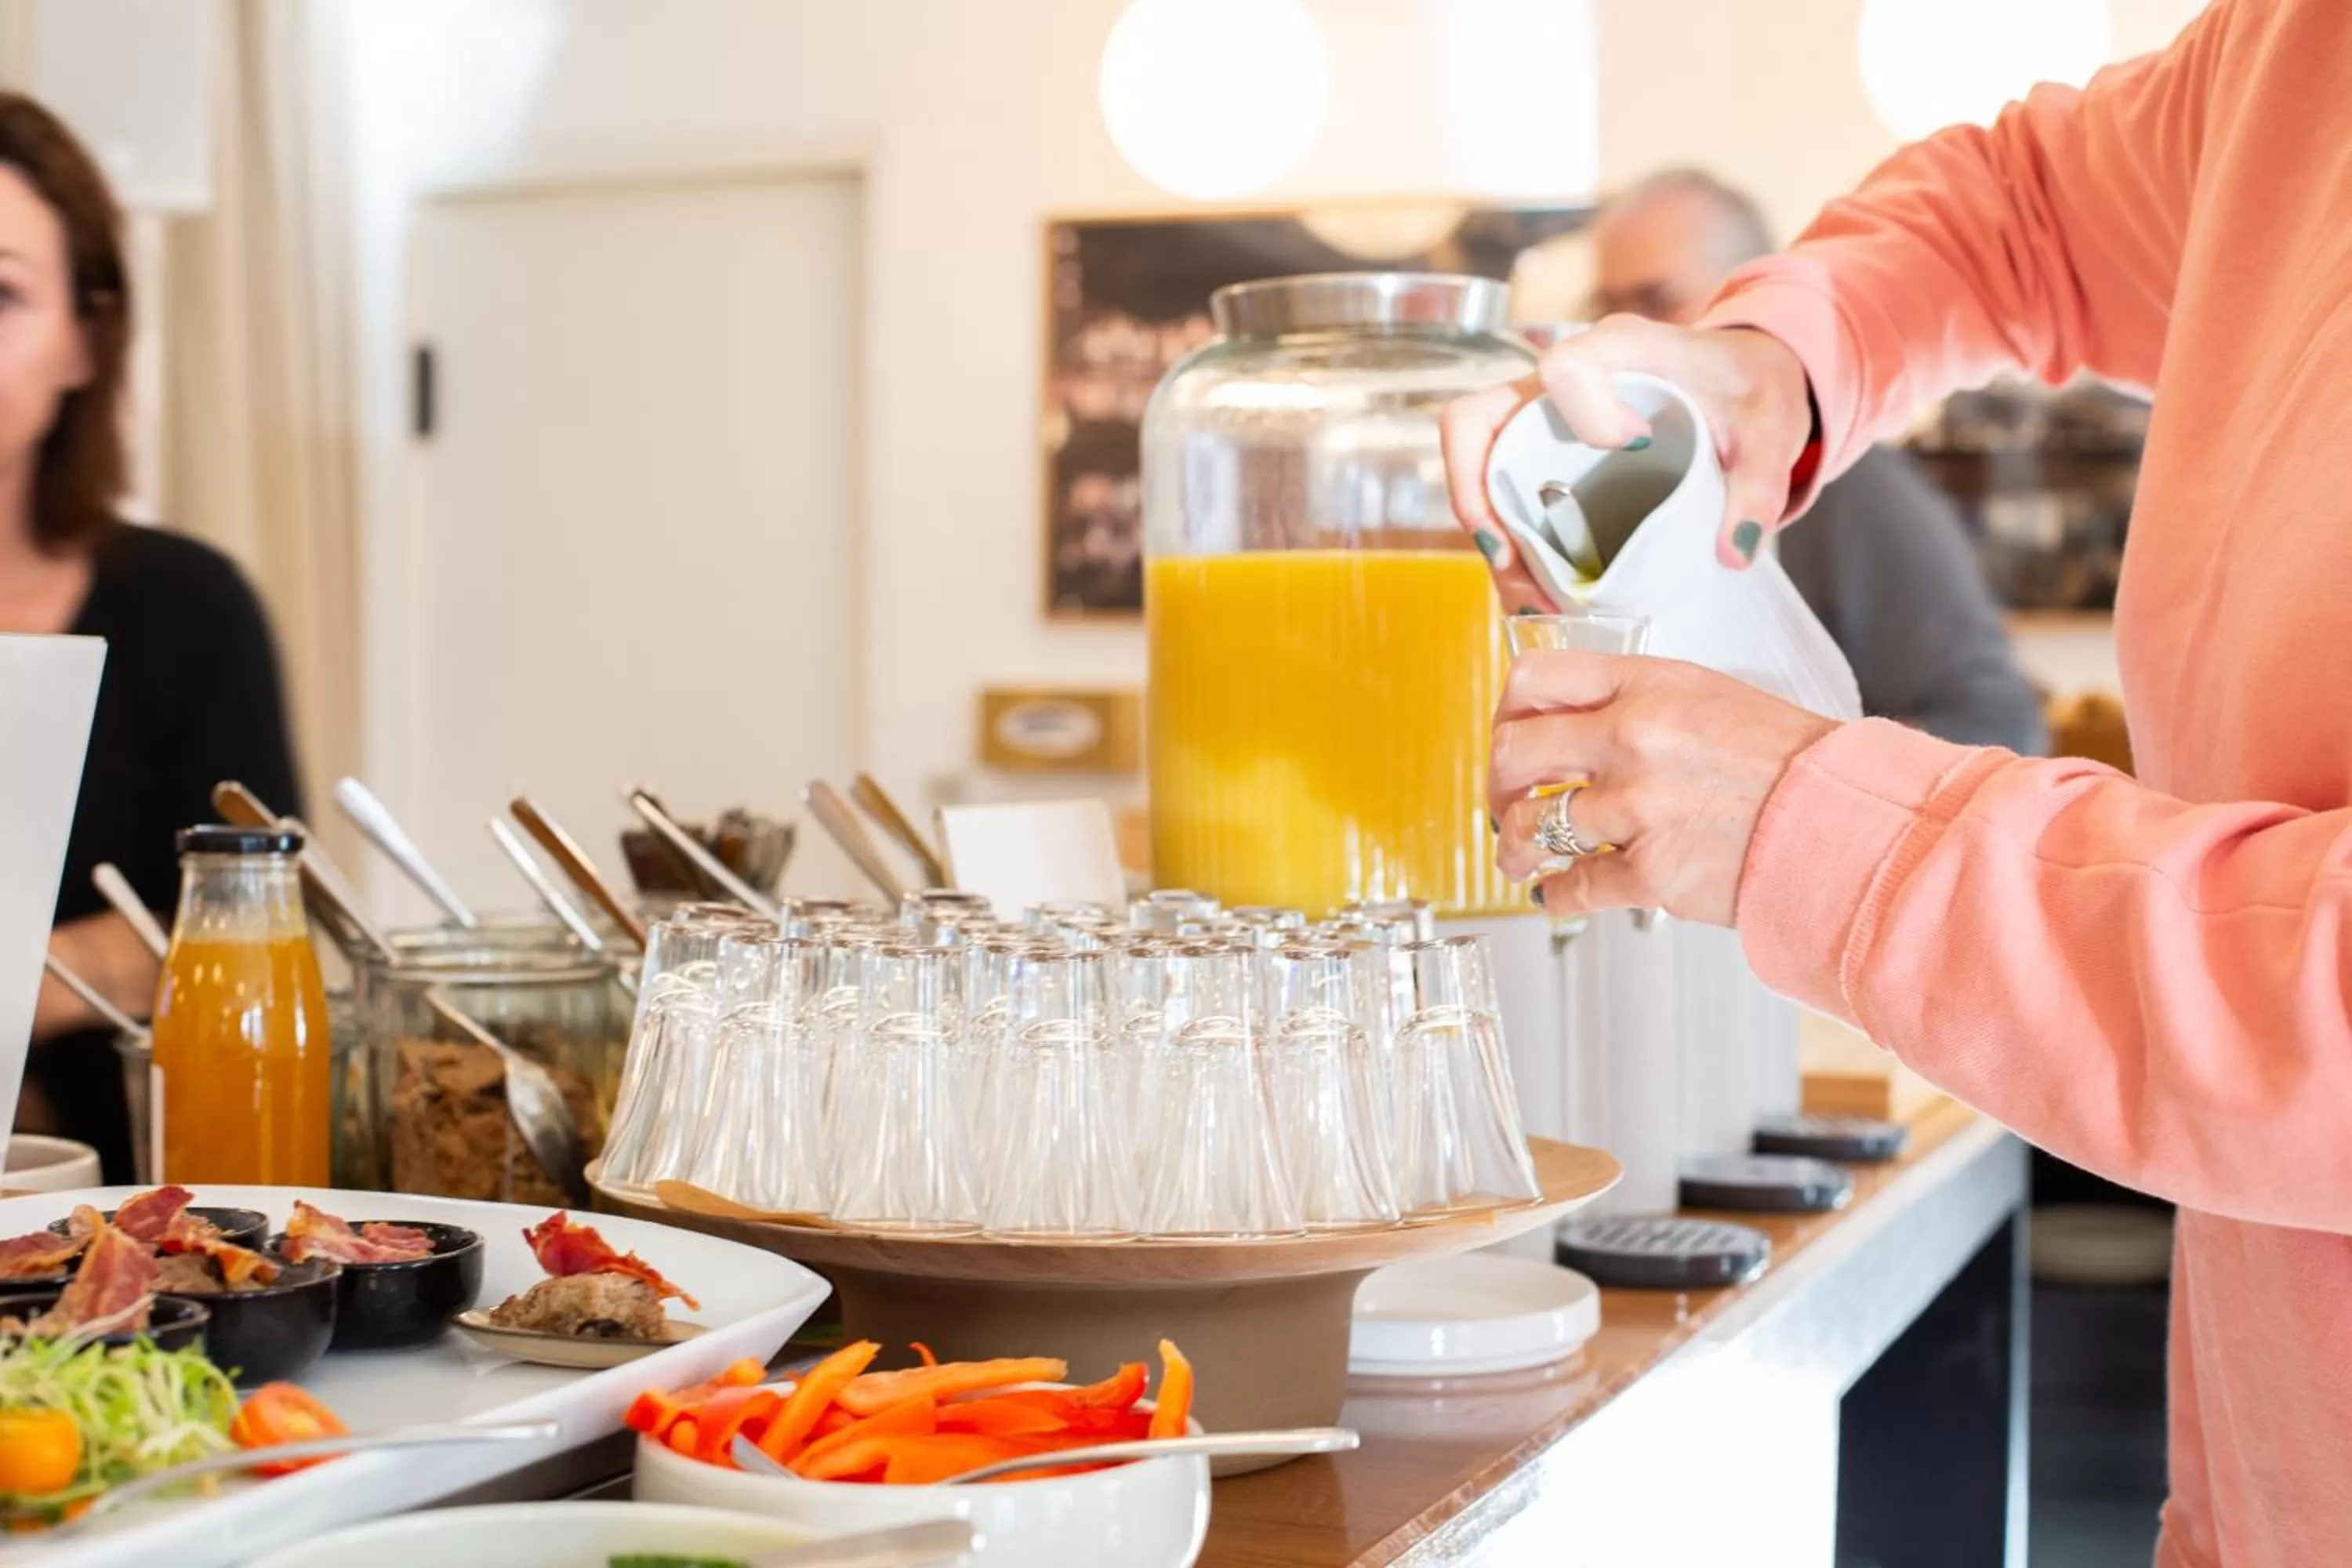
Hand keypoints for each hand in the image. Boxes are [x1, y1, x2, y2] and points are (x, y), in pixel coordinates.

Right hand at [1441, 316, 1814, 578]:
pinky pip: (1501, 494)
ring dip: (1490, 535)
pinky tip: (1540, 590)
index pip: (1565, 367)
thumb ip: (1760, 485)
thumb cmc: (1749, 388)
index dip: (1587, 412)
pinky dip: (1512, 546)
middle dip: (1477, 494)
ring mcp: (1543, 419)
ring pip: (1478, 466)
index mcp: (1619, 348)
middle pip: (1475, 420)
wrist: (1745, 385)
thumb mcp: (1770, 429)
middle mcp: (1562, 380)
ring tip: (1530, 596)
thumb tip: (1734, 551)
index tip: (1635, 445)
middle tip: (1509, 555)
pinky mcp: (1543, 455)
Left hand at [1490, 650, 1838, 924]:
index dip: (1505, 711)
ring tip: (1519, 857)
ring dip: (1515, 848)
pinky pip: (1573, 887)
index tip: (1507, 733)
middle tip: (1503, 802)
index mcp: (1646, 685)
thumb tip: (1571, 724)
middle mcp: (1633, 739)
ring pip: (1531, 826)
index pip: (1534, 680)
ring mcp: (1638, 808)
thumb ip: (1635, 702)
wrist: (1841, 817)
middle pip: (1512, 752)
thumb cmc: (1783, 760)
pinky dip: (1556, 896)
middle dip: (1496, 785)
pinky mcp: (1650, 872)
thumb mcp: (1706, 696)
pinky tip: (1556, 895)